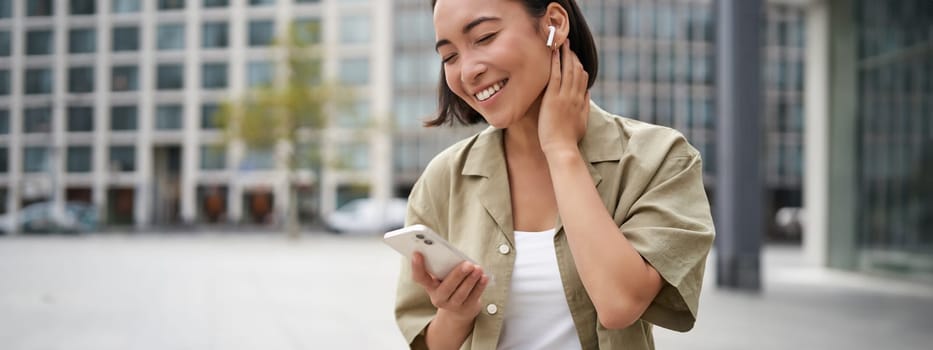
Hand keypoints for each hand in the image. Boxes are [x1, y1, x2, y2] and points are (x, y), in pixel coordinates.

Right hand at [410, 252, 488, 322]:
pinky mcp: (466, 309)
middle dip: (458, 275)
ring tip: (478, 269)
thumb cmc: (451, 284)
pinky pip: (474, 297)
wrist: (460, 309)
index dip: (417, 266)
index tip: (417, 253)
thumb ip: (445, 265)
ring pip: (461, 293)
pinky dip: (480, 286)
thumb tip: (453, 254)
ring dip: (471, 280)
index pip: (419, 277)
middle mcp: (438, 298)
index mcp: (430, 286)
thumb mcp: (444, 276)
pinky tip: (484, 277)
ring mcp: (452, 305)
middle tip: (467, 264)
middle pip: (446, 287)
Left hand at [538, 41, 589, 155]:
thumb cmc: (569, 139)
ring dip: (565, 55)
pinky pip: (555, 76)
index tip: (575, 57)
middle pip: (576, 71)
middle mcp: (574, 96)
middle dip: (573, 56)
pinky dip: (555, 63)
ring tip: (562, 43)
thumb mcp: (582, 121)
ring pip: (568, 70)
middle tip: (568, 44)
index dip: (580, 66)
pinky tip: (554, 53)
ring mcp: (564, 96)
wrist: (562, 148)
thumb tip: (588, 93)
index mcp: (580, 101)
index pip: (583, 78)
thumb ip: (585, 106)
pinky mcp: (553, 98)